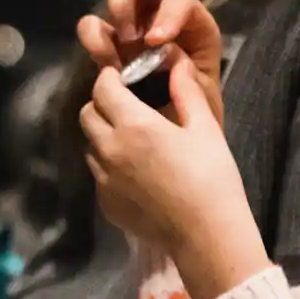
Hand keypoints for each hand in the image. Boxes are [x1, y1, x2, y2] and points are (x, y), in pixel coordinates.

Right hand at [76, 0, 225, 124]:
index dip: (168, 12)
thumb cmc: (195, 120)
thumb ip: (187, 72)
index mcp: (194, 25)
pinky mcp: (109, 46)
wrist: (174, 148)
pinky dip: (95, 36)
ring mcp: (134, 25)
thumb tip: (164, 51)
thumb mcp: (202, 99)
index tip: (156, 41)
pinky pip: (93, 26)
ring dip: (118, 4)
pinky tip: (106, 62)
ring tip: (123, 41)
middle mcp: (163, 14)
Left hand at [81, 50, 267, 298]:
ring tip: (131, 141)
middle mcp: (110, 149)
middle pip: (88, 115)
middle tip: (125, 107)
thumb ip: (186, 92)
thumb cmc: (212, 177)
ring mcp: (104, 179)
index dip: (109, 78)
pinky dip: (109, 167)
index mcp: (134, 125)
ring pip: (90, 146)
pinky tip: (135, 174)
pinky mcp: (105, 204)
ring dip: (103, 136)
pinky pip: (99, 175)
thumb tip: (177, 64)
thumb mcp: (205, 128)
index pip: (102, 89)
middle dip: (102, 105)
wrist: (206, 234)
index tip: (120, 77)